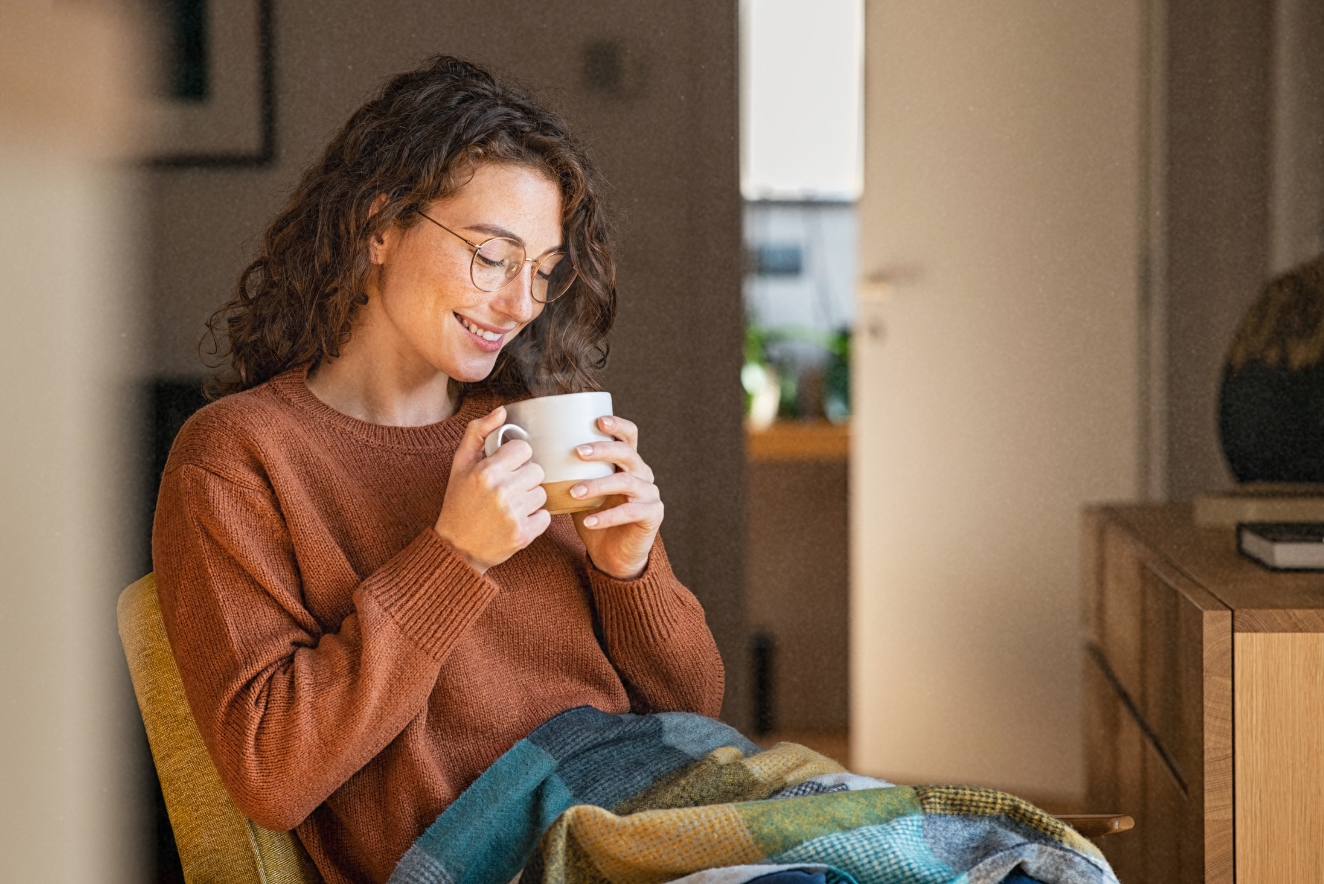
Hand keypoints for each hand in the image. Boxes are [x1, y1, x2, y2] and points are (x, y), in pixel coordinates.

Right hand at [435, 406, 550, 573]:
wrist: (456, 547)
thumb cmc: (458, 503)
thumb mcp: (460, 464)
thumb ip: (478, 432)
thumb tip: (502, 411)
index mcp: (486, 471)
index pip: (524, 449)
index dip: (515, 457)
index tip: (505, 468)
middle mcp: (501, 491)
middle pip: (537, 470)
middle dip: (524, 478)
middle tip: (507, 489)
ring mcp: (513, 514)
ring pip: (542, 493)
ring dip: (530, 498)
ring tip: (510, 506)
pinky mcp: (523, 534)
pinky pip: (546, 516)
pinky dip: (535, 519)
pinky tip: (516, 520)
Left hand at [569, 415, 663, 580]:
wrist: (613, 555)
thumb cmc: (593, 517)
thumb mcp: (579, 490)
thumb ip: (567, 473)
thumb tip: (530, 458)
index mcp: (627, 462)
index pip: (629, 434)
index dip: (617, 425)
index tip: (598, 421)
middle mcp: (642, 473)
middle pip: (627, 453)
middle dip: (602, 449)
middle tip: (578, 452)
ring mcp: (650, 494)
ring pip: (626, 481)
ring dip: (598, 484)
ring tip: (575, 492)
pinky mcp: (652, 514)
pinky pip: (631, 512)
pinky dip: (607, 516)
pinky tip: (589, 522)